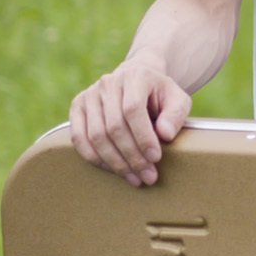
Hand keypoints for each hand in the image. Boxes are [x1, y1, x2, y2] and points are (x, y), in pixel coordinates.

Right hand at [69, 58, 190, 186]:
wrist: (138, 81)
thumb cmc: (160, 95)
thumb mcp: (178, 100)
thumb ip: (176, 115)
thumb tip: (165, 134)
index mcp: (135, 77)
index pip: (133, 110)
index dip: (143, 137)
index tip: (156, 158)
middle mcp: (108, 83)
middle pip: (114, 126)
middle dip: (132, 156)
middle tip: (147, 176)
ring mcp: (90, 94)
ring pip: (96, 135)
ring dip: (115, 162)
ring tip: (134, 178)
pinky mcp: (77, 107)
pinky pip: (78, 138)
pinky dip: (94, 158)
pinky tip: (112, 169)